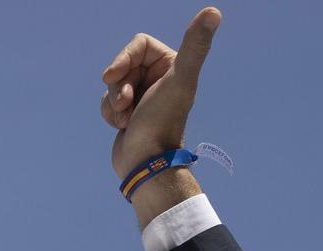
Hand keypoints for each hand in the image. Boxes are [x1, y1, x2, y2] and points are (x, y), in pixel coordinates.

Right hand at [101, 8, 219, 180]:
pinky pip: (109, 101)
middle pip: (124, 64)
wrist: (146, 163)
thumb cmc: (160, 122)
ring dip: (114, 102)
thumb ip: (195, 46)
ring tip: (126, 119)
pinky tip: (122, 127)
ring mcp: (144, 96)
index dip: (123, 59)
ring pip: (114, 84)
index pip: (138, 45)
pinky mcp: (130, 112)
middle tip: (126, 104)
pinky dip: (110, 113)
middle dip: (119, 85)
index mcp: (172, 65)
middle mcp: (159, 78)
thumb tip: (214, 12)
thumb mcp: (178, 80)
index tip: (113, 76)